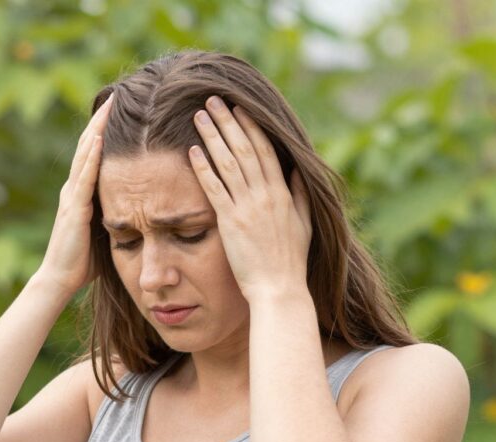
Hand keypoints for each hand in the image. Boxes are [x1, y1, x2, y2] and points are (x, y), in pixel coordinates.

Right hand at [36, 94, 113, 296]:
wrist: (59, 280)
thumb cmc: (81, 262)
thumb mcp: (104, 232)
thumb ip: (114, 216)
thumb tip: (136, 210)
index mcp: (81, 193)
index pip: (94, 155)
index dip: (105, 132)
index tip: (119, 112)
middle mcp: (73, 189)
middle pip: (88, 146)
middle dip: (101, 121)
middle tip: (115, 95)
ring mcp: (71, 196)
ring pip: (85, 155)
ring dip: (97, 130)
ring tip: (109, 106)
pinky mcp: (74, 208)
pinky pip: (84, 177)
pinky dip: (92, 157)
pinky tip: (100, 139)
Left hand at [187, 96, 311, 303]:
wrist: (279, 288)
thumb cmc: (290, 262)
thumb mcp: (303, 225)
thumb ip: (298, 196)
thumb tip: (295, 174)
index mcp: (282, 193)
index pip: (265, 150)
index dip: (251, 127)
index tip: (239, 108)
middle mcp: (265, 195)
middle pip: (244, 149)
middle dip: (228, 122)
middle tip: (213, 100)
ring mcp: (247, 207)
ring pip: (228, 163)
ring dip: (213, 136)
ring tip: (199, 116)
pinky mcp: (231, 223)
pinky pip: (215, 189)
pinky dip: (204, 168)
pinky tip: (193, 151)